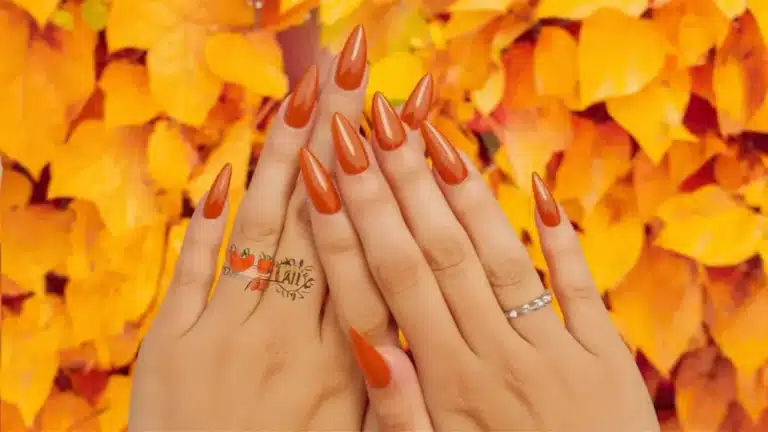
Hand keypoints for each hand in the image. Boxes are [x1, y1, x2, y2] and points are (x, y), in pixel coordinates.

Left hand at [128, 26, 428, 430]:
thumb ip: (392, 391)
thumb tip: (418, 334)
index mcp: (344, 363)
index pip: (371, 257)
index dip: (382, 190)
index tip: (396, 135)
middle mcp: (291, 337)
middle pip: (322, 223)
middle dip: (339, 146)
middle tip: (356, 82)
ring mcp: (228, 334)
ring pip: (266, 231)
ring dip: (285, 160)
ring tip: (306, 97)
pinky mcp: (175, 343)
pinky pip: (196, 269)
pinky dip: (210, 219)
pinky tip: (229, 170)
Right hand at [302, 88, 658, 430]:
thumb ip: (402, 409)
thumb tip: (368, 343)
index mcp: (449, 383)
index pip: (392, 283)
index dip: (355, 223)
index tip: (328, 171)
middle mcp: (496, 354)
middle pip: (436, 252)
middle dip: (396, 184)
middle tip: (366, 123)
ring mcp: (554, 348)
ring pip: (498, 255)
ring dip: (461, 192)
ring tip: (427, 134)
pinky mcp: (603, 353)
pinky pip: (579, 284)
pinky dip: (560, 235)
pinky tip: (539, 187)